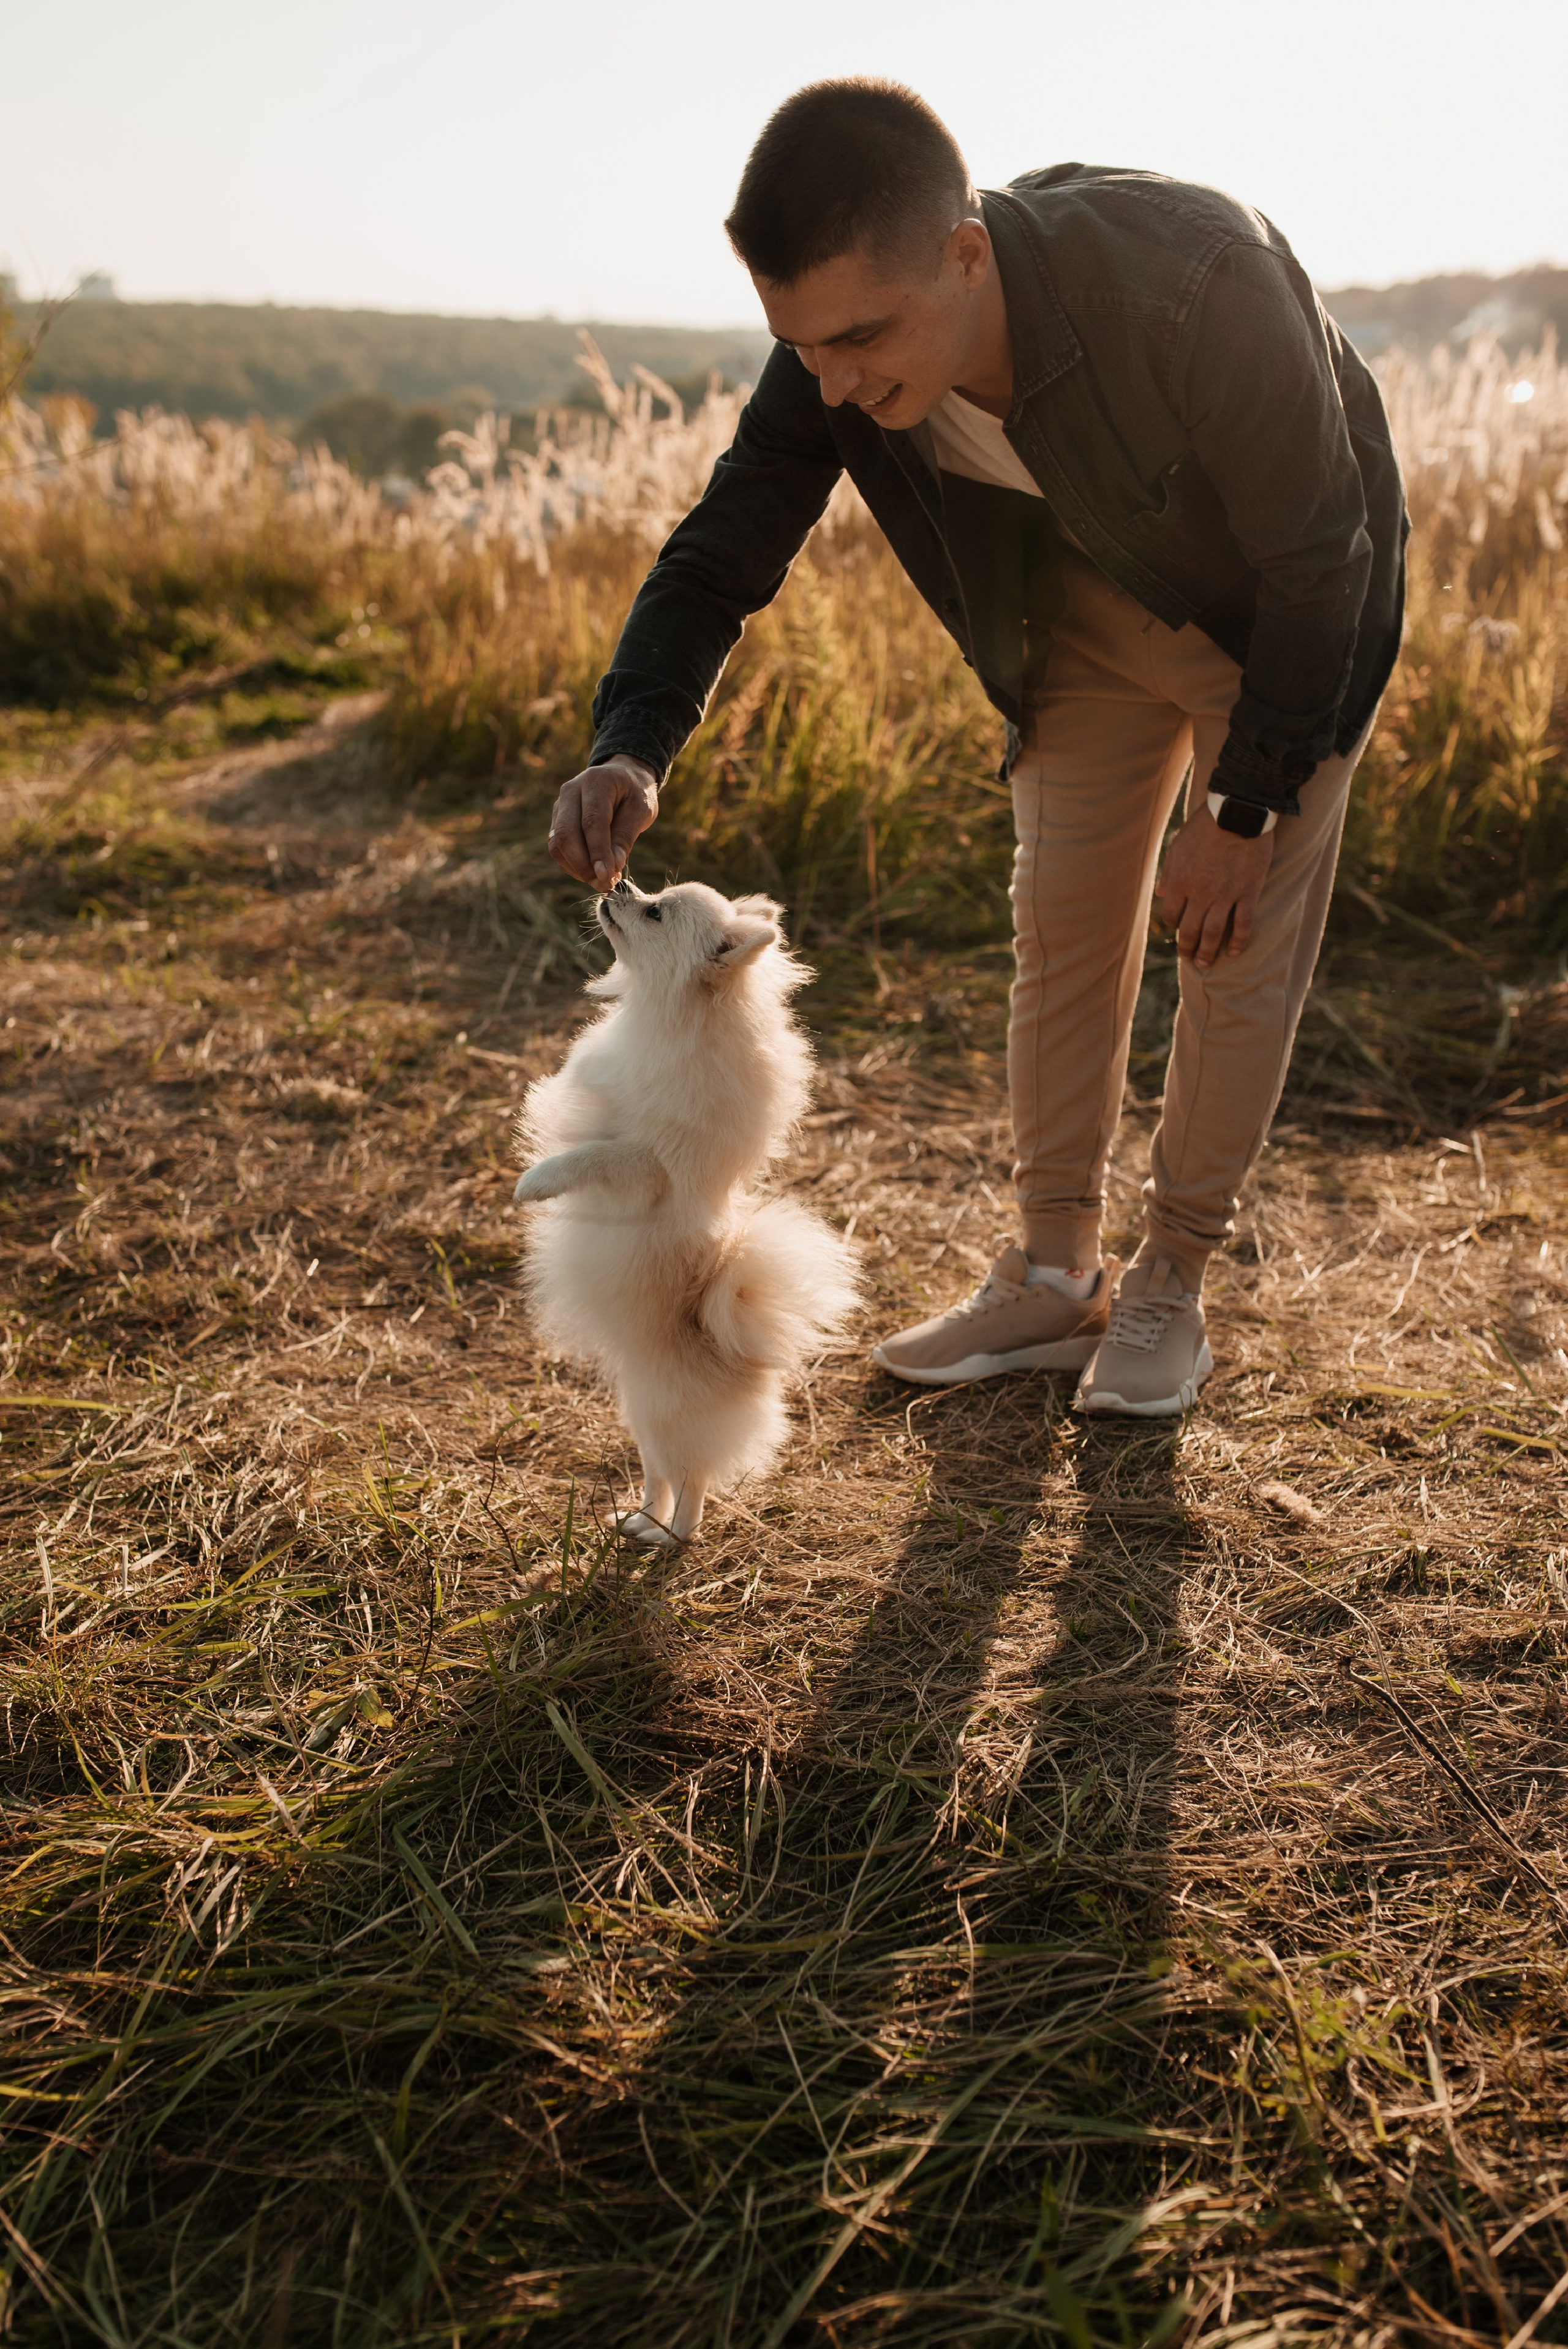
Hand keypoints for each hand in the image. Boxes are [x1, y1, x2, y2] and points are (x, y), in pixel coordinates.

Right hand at [547, 755, 657, 887]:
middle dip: (583, 865)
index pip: (591, 822)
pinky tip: (593, 872)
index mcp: (596, 781)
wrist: (623, 777)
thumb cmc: (635, 793)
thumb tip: (612, 867)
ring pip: (557, 844)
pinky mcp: (557, 819)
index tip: (607, 877)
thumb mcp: (642, 810)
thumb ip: (625, 836)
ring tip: (601, 881)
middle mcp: (571, 790)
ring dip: (576, 869)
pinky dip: (573, 865)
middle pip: (566, 834)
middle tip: (605, 884)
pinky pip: (557, 848)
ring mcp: (560, 805)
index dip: (597, 852)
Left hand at [1156, 806, 1274, 969]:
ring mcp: (1224, 895)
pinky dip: (1239, 941)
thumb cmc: (1205, 825)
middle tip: (1189, 958)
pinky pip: (1242, 923)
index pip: (1171, 915)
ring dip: (1208, 952)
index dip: (1173, 925)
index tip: (1177, 930)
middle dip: (1187, 948)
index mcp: (1180, 882)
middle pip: (1190, 930)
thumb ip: (1168, 872)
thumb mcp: (1178, 845)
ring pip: (1213, 933)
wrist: (1237, 812)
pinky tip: (1235, 952)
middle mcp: (1199, 893)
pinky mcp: (1247, 892)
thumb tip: (1160, 894)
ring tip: (1206, 963)